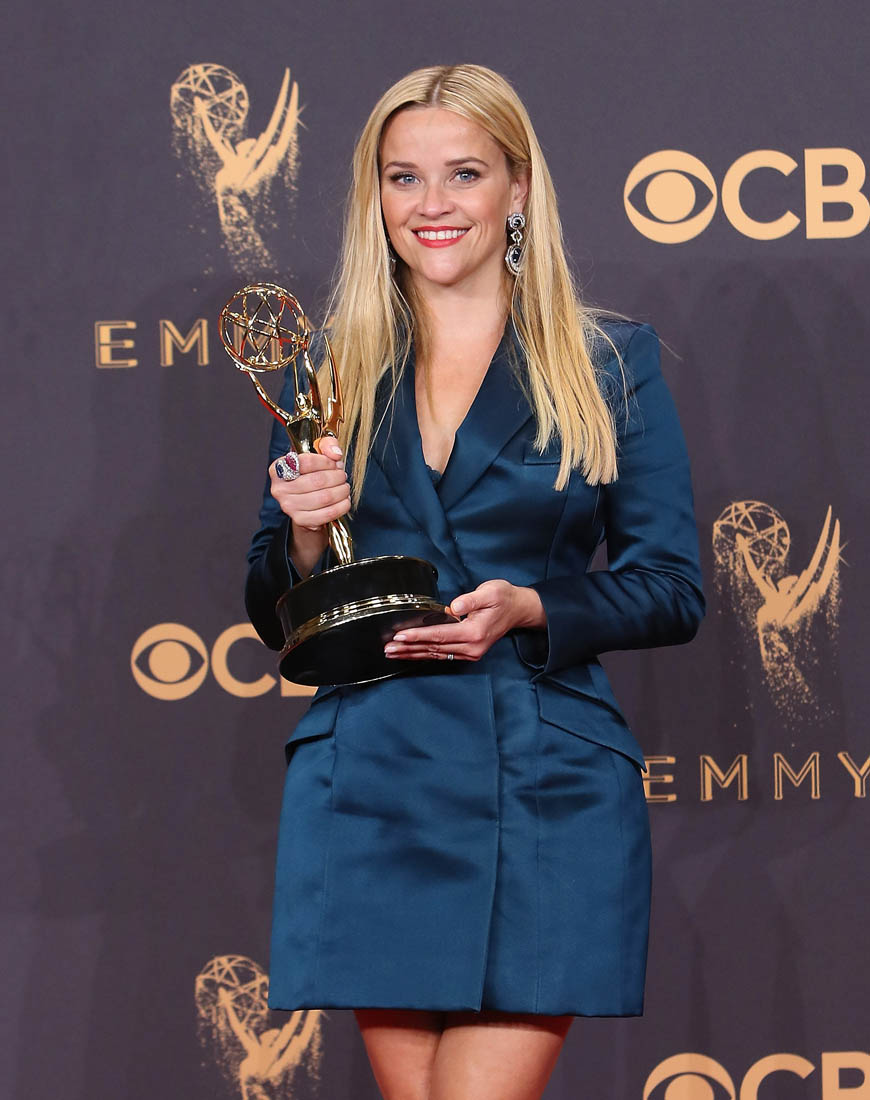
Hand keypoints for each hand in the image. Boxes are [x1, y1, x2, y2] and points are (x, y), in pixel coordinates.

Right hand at [269, 440, 349, 531]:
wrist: (306, 504)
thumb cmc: (310, 475)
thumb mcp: (316, 454)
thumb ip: (326, 445)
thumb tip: (335, 453)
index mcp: (278, 469)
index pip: (306, 461)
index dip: (326, 461)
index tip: (335, 463)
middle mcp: (279, 488)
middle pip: (318, 480)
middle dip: (337, 476)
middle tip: (342, 476)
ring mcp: (288, 506)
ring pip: (325, 497)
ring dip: (341, 491)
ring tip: (344, 487)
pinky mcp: (301, 520)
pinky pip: (328, 513)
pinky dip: (342, 506)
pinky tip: (344, 500)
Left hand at [384, 579, 545, 661]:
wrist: (518, 610)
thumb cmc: (503, 598)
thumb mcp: (490, 592)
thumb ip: (470, 600)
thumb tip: (452, 607)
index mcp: (474, 632)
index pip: (439, 635)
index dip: (418, 635)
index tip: (400, 636)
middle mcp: (471, 647)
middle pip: (434, 648)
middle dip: (409, 648)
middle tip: (388, 648)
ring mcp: (470, 652)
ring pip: (436, 654)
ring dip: (413, 653)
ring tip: (393, 653)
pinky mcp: (468, 652)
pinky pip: (442, 655)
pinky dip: (424, 654)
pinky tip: (411, 654)